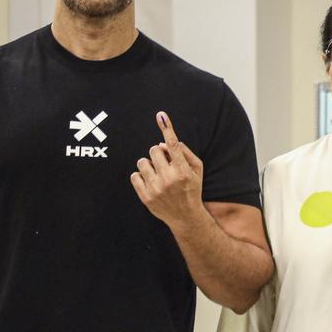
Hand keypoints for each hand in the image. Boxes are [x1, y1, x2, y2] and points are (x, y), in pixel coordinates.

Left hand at [130, 111, 205, 229]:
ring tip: (157, 175)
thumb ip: (184, 153)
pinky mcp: (145, 197)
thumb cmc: (191, 188)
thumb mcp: (197, 170)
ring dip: (148, 165)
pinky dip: (140, 176)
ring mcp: (156, 188)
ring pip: (142, 162)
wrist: (186, 216)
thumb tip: (161, 143)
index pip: (173, 145)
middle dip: (158, 154)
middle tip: (164, 164)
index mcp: (183, 170)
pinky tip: (150, 183)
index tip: (161, 115)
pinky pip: (134, 175)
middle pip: (153, 150)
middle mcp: (169, 179)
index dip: (167, 129)